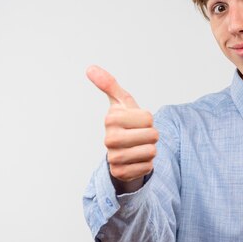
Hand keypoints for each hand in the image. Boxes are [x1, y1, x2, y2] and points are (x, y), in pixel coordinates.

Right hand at [86, 65, 158, 192]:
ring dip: (150, 150)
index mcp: (111, 119)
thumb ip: (109, 84)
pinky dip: (146, 164)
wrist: (121, 152)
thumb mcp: (121, 103)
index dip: (148, 120)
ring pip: (151, 152)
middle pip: (152, 135)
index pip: (148, 118)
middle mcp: (109, 139)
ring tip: (138, 147)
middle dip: (151, 136)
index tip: (136, 122)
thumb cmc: (125, 123)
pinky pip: (147, 167)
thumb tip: (90, 68)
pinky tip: (136, 161)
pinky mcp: (120, 173)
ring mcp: (113, 157)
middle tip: (140, 136)